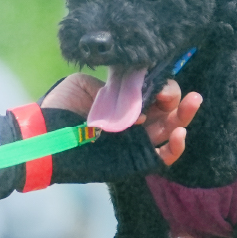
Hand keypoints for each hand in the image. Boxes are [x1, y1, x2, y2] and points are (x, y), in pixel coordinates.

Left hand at [43, 75, 201, 166]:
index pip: (152, 92)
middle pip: (167, 110)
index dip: (162, 83)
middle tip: (169, 92)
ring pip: (170, 130)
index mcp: (121, 104)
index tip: (161, 75)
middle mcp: (132, 123)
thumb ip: (110, 82)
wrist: (43, 136)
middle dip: (175, 97)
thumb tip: (132, 80)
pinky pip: (163, 158)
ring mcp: (135, 143)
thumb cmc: (59, 109)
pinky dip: (176, 147)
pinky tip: (180, 133)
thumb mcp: (84, 84)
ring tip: (193, 101)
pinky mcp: (135, 161)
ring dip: (184, 116)